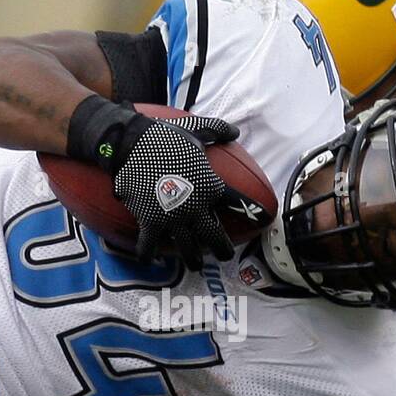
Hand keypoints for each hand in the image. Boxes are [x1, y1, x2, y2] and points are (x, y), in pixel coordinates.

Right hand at [112, 115, 238, 268]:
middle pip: (214, 236)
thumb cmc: (165, 136)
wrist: (133, 143)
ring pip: (188, 249)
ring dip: (192, 260)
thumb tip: (234, 131)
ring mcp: (173, 217)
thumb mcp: (195, 130)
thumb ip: (217, 131)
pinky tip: (148, 258)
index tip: (262, 219)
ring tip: (194, 265)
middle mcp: (195, 206)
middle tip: (224, 256)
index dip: (251, 212)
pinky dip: (147, 254)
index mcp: (210, 186)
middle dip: (222, 250)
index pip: (237, 204)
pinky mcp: (150, 222)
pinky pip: (150, 246)